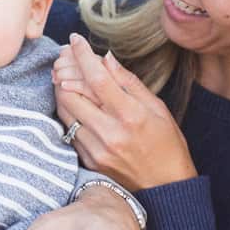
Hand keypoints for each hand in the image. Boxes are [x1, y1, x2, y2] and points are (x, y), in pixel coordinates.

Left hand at [55, 33, 196, 190]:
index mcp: (131, 115)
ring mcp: (96, 148)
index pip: (96, 77)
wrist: (167, 190)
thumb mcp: (158, 109)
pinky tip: (70, 97)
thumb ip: (129, 82)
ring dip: (61, 87)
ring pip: (65, 109)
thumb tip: (106, 58)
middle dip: (64, 67)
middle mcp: (110, 132)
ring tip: (64, 72)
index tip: (75, 39)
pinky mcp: (88, 160)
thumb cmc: (168, 146)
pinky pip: (69, 128)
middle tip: (65, 54)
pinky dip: (67, 109)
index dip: (82, 54)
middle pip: (71, 91)